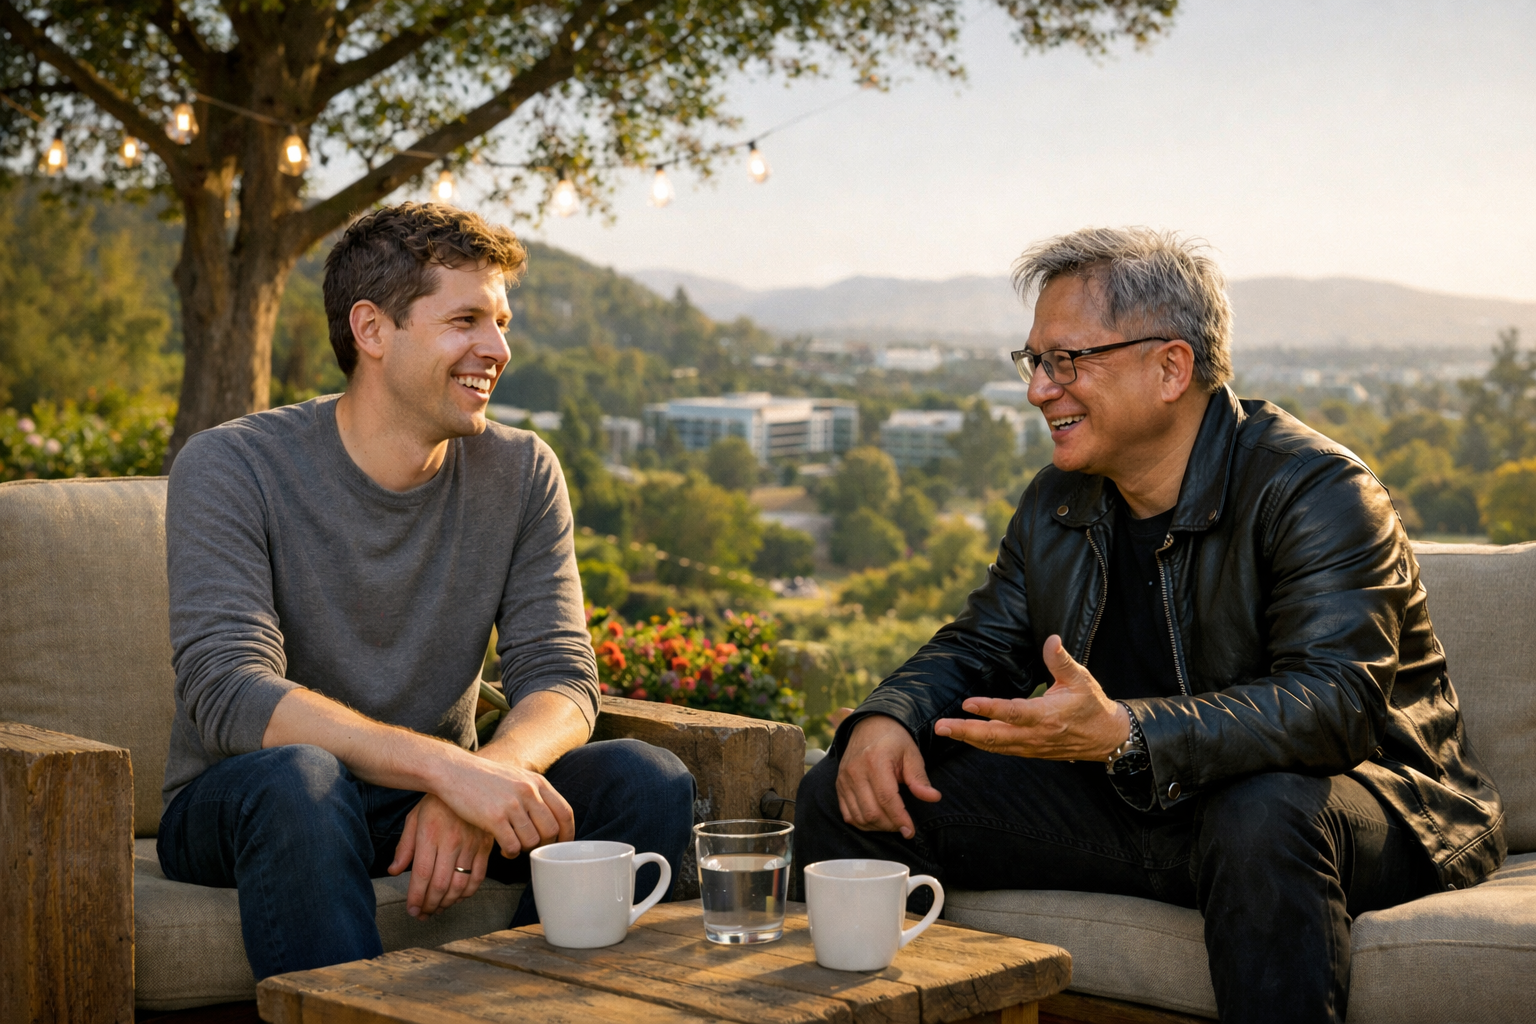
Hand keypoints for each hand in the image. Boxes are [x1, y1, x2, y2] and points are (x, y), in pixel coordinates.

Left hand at [389, 794, 493, 917]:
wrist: (468, 781)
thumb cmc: (437, 801)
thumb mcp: (415, 817)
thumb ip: (404, 846)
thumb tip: (394, 871)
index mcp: (430, 833)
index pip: (421, 874)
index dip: (416, 897)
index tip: (412, 910)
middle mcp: (451, 840)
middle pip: (440, 883)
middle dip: (430, 905)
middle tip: (424, 914)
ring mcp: (471, 844)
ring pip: (460, 884)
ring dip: (448, 902)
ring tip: (439, 908)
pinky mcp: (485, 845)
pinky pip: (479, 876)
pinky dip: (469, 892)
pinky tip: (458, 896)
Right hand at [432, 755, 575, 860]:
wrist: (454, 771)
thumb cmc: (485, 777)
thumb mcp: (517, 777)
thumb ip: (535, 793)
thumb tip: (553, 818)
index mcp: (537, 782)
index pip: (565, 812)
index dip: (567, 833)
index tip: (562, 845)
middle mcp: (528, 792)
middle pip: (551, 830)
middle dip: (544, 845)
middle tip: (532, 848)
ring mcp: (512, 804)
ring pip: (532, 840)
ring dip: (525, 850)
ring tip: (515, 847)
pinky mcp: (494, 818)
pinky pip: (513, 846)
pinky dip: (511, 853)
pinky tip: (504, 850)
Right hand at [835, 715, 941, 837]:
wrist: (869, 725)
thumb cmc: (894, 740)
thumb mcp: (911, 754)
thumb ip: (919, 778)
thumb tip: (933, 798)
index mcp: (875, 761)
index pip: (886, 799)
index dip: (899, 819)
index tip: (910, 831)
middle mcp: (855, 771)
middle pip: (871, 812)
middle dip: (890, 825)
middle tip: (904, 826)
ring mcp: (844, 779)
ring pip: (858, 817)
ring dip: (877, 827)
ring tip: (892, 823)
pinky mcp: (839, 785)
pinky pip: (847, 814)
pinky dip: (862, 823)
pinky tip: (876, 820)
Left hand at [933, 635, 1129, 760]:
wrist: (1107, 737)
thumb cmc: (1092, 704)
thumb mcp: (1081, 678)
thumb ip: (1061, 660)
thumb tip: (1051, 639)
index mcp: (1048, 715)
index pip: (1013, 713)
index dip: (990, 709)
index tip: (967, 704)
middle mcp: (1037, 734)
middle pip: (996, 736)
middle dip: (966, 731)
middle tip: (941, 726)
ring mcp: (1032, 746)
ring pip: (996, 746)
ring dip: (969, 739)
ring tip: (945, 731)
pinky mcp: (1031, 751)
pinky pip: (1002, 750)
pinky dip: (982, 745)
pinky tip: (966, 738)